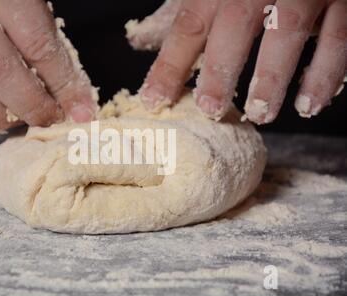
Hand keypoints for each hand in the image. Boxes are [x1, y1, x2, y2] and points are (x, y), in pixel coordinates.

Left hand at [128, 0, 346, 123]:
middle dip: (221, 70)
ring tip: (262, 114)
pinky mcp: (342, 1)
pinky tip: (309, 104)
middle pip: (236, 25)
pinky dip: (325, 74)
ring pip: (291, 30)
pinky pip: (340, 38)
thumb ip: (179, 13)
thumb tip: (139, 40)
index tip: (154, 101)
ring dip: (274, 78)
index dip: (169, 66)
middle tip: (212, 110)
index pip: (187, 25)